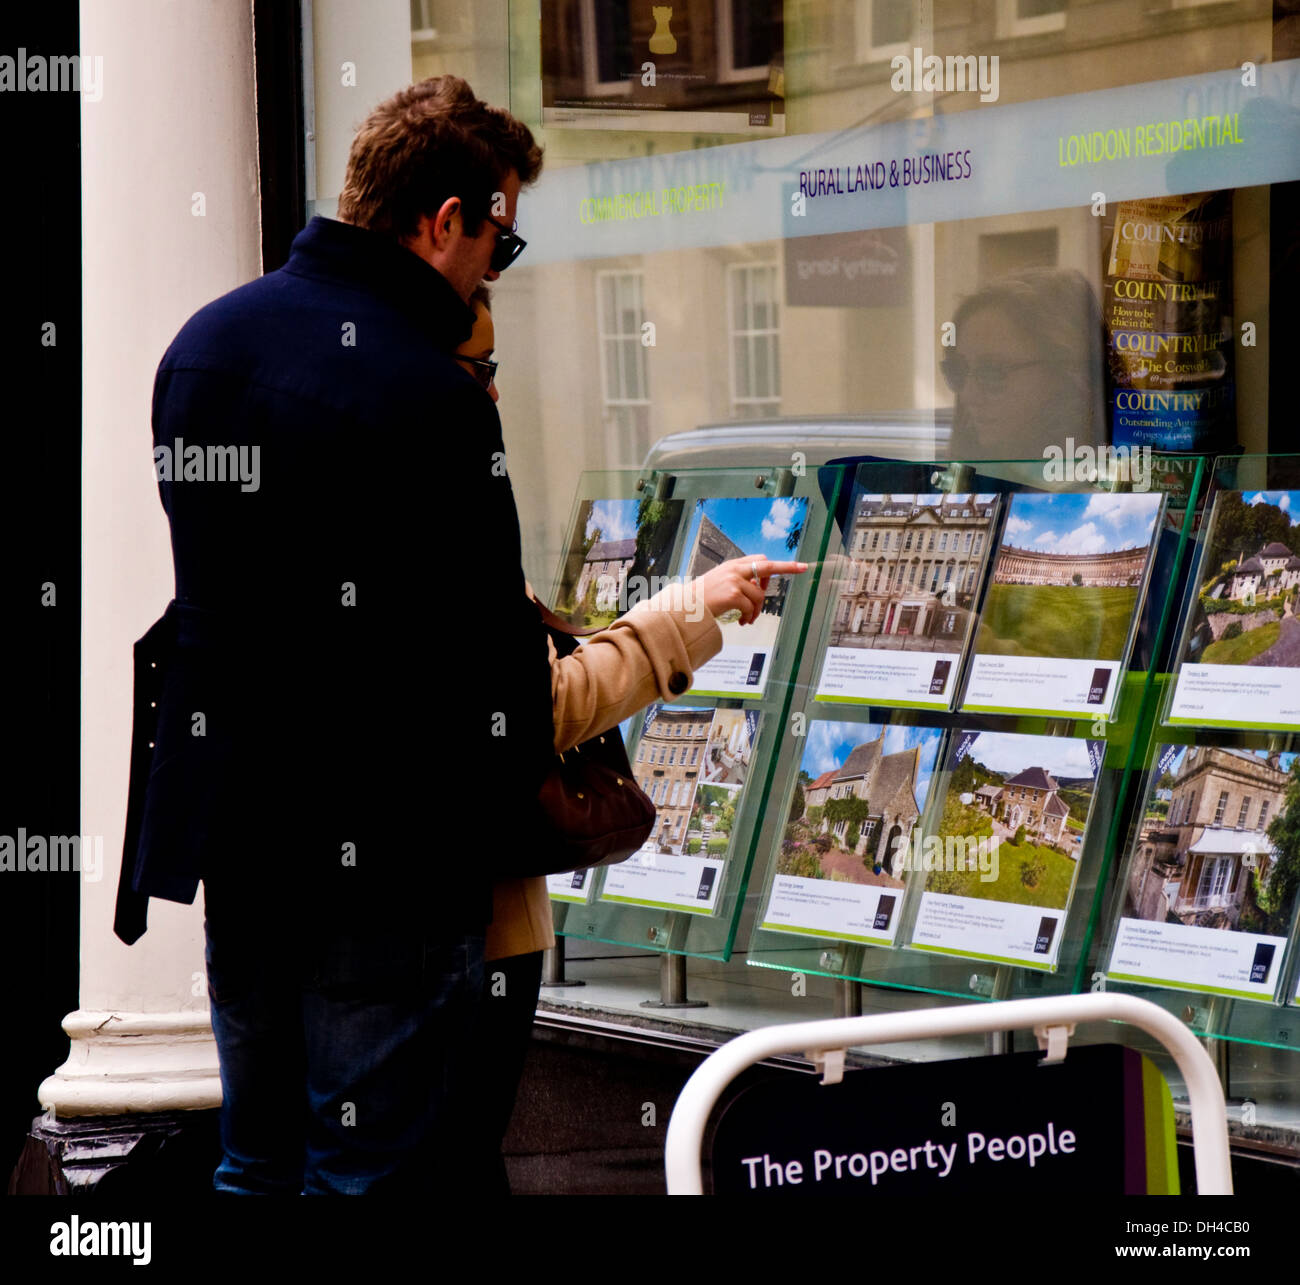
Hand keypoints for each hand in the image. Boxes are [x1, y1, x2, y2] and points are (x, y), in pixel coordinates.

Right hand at [692, 556, 807, 625]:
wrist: (684, 607)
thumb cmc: (700, 599)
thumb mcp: (719, 584)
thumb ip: (738, 582)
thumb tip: (757, 588)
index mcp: (732, 566)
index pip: (759, 560)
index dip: (777, 566)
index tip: (796, 565)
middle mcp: (734, 569)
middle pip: (767, 566)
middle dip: (787, 567)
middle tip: (803, 568)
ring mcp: (734, 581)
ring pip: (759, 596)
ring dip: (756, 611)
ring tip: (747, 620)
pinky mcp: (733, 594)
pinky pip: (750, 608)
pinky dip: (748, 617)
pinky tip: (741, 622)